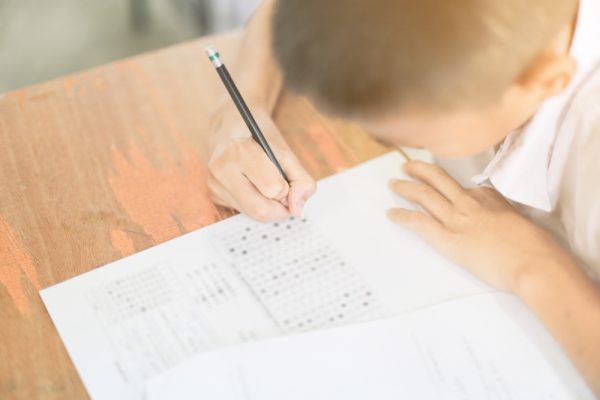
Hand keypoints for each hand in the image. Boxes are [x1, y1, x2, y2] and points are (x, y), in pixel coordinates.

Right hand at [205, 103, 315, 221]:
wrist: (231, 124)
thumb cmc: (260, 137)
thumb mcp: (286, 151)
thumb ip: (300, 180)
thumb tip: (297, 209)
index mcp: (240, 151)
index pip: (273, 189)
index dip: (287, 189)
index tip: (288, 179)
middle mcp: (222, 168)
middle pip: (260, 208)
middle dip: (279, 207)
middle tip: (286, 195)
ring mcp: (214, 183)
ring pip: (252, 213)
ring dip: (268, 206)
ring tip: (268, 186)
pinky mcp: (213, 194)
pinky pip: (243, 211)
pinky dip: (255, 203)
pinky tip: (253, 186)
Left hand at [387, 161, 568, 291]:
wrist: (534, 264)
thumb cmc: (536, 248)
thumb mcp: (520, 221)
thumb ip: (503, 217)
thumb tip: (497, 223)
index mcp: (488, 196)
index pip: (464, 187)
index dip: (451, 187)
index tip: (442, 185)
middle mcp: (469, 202)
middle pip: (437, 179)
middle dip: (419, 170)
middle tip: (406, 167)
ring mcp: (456, 219)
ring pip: (423, 195)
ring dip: (405, 187)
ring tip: (394, 184)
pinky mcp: (447, 239)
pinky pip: (418, 222)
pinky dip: (402, 215)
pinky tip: (392, 213)